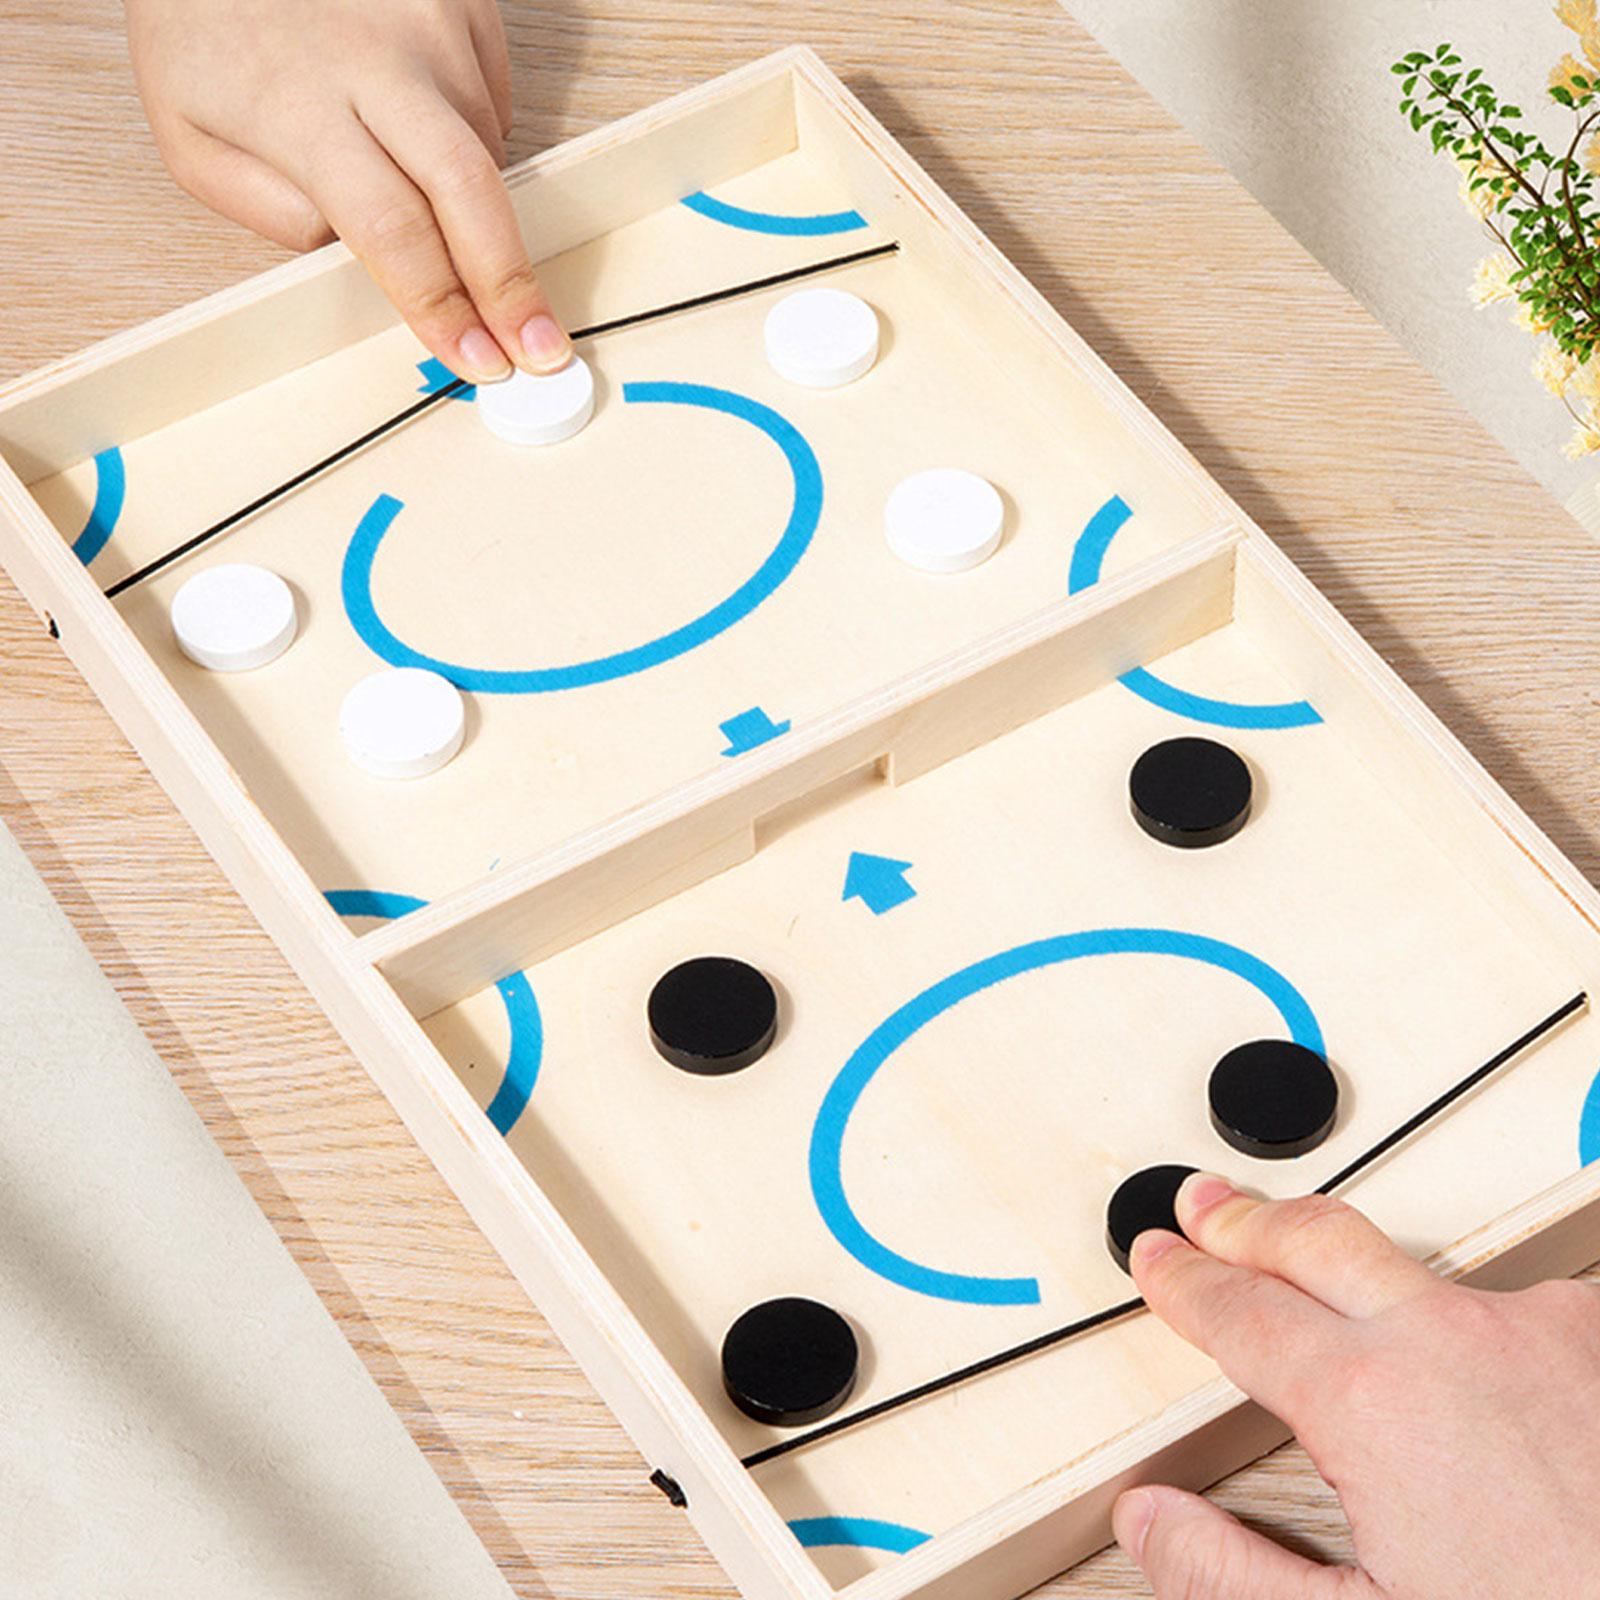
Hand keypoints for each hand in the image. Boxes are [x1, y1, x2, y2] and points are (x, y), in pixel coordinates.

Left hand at [124, 0, 569, 380]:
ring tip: (409, 177)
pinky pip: (491, 102)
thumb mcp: (190, 135)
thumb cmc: (203, 24)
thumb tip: (358, 254)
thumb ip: (269, 213)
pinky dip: (466, 133)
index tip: (478, 360)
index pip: (394, 232)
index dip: (443, 308)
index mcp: (299, 108)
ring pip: (484, 154)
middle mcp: (378, 62)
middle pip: (471, 195)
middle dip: (511, 286)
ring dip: (466, 200)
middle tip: (542, 350)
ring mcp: (430, 24)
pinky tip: (413, 117)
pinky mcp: (461, 1)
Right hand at [1116, 1173, 1599, 1597]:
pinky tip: (1480, 1366)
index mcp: (1372, 1400)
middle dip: (1248, 1218)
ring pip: (1425, 1271)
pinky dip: (1478, 1323)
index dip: (1182, 1280)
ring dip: (1366, 1274)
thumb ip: (1231, 1573)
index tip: (1159, 1259)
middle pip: (1317, 1238)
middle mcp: (1452, 1339)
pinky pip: (1520, 1307)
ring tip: (1335, 1288)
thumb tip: (1151, 1518)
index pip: (1238, 1311)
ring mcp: (1543, 1331)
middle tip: (1209, 1205)